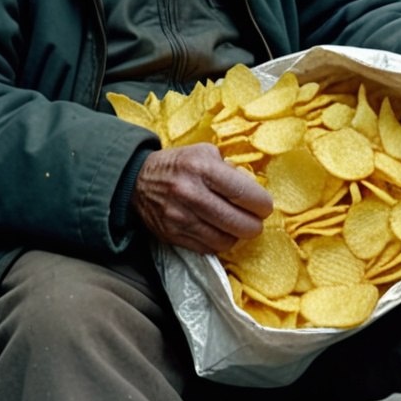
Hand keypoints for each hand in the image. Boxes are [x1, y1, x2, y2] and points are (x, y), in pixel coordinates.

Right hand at [133, 144, 273, 254]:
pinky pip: (209, 249)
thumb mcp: (204, 152)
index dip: (262, 204)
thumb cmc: (178, 165)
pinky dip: (219, 242)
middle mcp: (191, 194)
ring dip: (236, 235)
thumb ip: (230, 168)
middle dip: (254, 224)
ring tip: (234, 225)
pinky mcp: (174, 236)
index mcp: (202, 168)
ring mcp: (181, 218)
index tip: (263, 206)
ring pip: (227, 240)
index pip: (245, 193)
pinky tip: (217, 231)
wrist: (137, 181)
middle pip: (240, 223)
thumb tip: (253, 189)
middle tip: (254, 219)